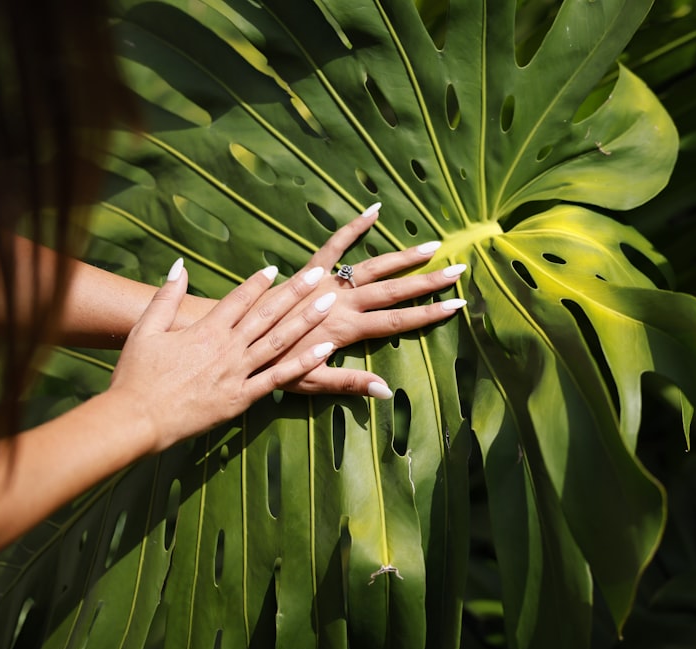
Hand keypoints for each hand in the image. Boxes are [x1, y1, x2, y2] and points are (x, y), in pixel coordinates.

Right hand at [108, 258, 335, 452]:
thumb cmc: (136, 376)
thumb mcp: (145, 330)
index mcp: (205, 329)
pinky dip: (303, 363)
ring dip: (306, 320)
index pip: (239, 298)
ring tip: (328, 303)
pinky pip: (278, 378)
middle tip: (318, 276)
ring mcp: (237, 372)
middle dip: (295, 292)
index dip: (258, 282)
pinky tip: (324, 351)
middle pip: (267, 313)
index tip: (276, 269)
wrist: (137, 418)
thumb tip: (179, 266)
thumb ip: (165, 297)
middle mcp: (227, 347)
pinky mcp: (241, 398)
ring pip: (280, 341)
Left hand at [260, 204, 466, 397]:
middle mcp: (341, 301)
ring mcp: (326, 282)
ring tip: (433, 245)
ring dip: (404, 256)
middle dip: (428, 281)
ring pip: (373, 266)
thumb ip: (350, 383)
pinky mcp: (309, 269)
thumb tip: (387, 391)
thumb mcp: (312, 382)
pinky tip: (374, 210)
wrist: (237, 336)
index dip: (429, 314)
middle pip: (393, 289)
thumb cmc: (272, 364)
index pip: (397, 321)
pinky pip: (334, 244)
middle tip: (458, 269)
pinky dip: (353, 227)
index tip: (456, 305)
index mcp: (346, 328)